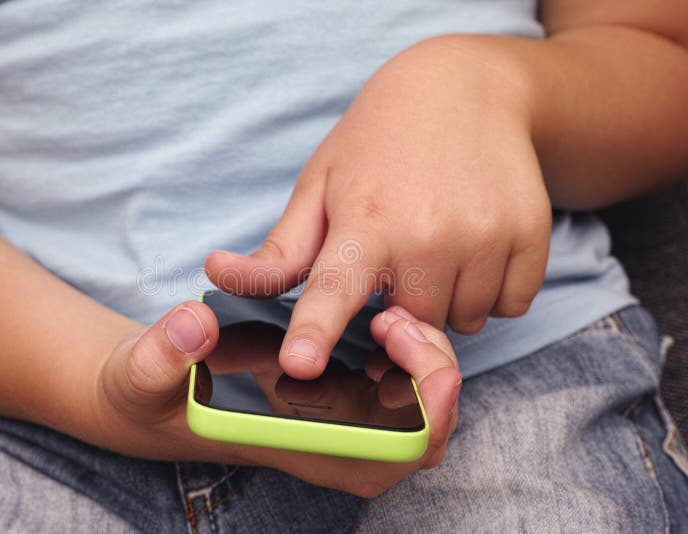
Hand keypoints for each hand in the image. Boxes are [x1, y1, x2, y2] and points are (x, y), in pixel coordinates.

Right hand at [89, 301, 459, 496]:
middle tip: (394, 319)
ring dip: (424, 358)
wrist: (158, 392)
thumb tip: (194, 325)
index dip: (424, 416)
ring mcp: (337, 422)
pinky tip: (380, 314)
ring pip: (421, 407)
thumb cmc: (154, 393)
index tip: (422, 360)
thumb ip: (160, 354)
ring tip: (388, 313)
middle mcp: (327, 445)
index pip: (384, 459)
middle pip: (422, 434)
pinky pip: (402, 383)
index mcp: (293, 450)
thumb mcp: (142, 374)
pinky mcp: (338, 395)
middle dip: (431, 374)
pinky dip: (409, 350)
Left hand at [205, 37, 551, 378]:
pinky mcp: (531, 235)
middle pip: (410, 327)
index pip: (333, 289)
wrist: (465, 90)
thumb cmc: (377, 143)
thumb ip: (280, 250)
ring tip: (438, 241)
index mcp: (365, 221)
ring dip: (447, 299)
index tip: (300, 364)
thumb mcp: (320, 186)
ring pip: (463, 322)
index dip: (315, 331)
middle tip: (399, 253)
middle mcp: (427, 233)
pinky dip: (492, 288)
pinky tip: (475, 243)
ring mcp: (485, 235)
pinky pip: (510, 304)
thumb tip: (218, 274)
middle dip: (400, 308)